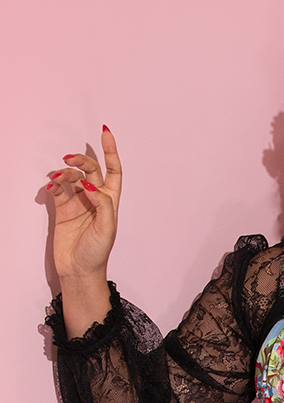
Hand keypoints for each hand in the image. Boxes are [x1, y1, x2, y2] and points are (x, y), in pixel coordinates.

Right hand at [45, 126, 122, 335]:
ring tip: (57, 178)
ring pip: (71, 177)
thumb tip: (90, 185)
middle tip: (69, 159)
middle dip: (80, 160)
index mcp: (110, 201)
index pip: (113, 171)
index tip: (104, 132)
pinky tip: (51, 186)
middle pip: (89, 169)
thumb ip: (102, 204)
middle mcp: (94, 199)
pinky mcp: (62, 210)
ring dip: (64, 173)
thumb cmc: (97, 253)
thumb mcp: (107, 228)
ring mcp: (77, 203)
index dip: (110, 151)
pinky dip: (53, 183)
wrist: (79, 270)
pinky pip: (57, 189)